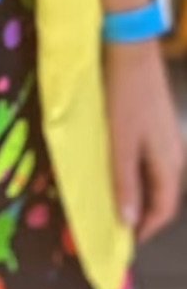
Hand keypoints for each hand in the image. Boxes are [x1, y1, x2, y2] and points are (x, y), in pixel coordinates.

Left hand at [104, 39, 185, 243]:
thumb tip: (129, 220)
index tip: (125, 240)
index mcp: (170, 163)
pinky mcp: (156, 121)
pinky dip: (136, 169)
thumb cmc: (125, 97)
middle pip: (162, 193)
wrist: (131, 48)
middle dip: (142, 211)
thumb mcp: (121, 142)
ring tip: (113, 195)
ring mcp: (167, 135)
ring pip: (155, 175)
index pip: (163, 209)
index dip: (146, 228)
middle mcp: (174, 152)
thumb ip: (125, 181)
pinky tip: (117, 164)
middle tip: (116, 220)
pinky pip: (150, 157)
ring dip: (138, 189)